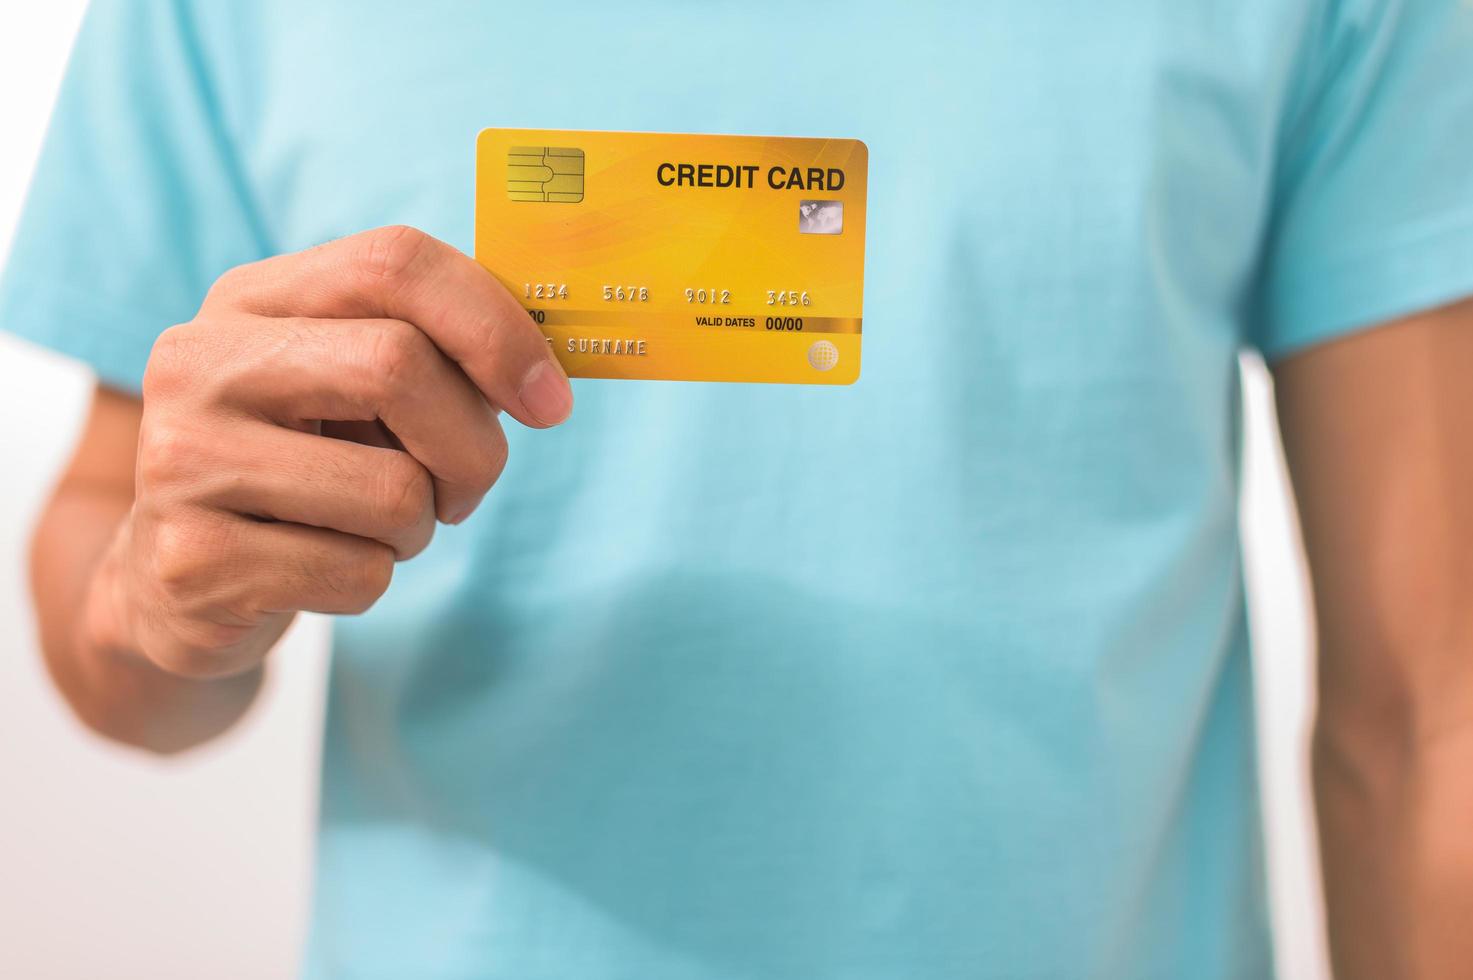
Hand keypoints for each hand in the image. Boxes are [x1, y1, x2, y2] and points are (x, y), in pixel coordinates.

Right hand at [92, 225, 570, 676]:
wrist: (177, 584)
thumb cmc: (304, 469)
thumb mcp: (355, 390)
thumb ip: (440, 354)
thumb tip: (545, 367)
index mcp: (251, 299)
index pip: (394, 262)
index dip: (495, 327)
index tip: (551, 400)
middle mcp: (199, 362)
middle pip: (399, 365)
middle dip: (474, 446)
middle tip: (465, 487)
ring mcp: (182, 460)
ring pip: (394, 492)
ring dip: (420, 527)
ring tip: (370, 527)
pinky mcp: (191, 560)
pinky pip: (361, 574)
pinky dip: (374, 580)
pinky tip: (321, 568)